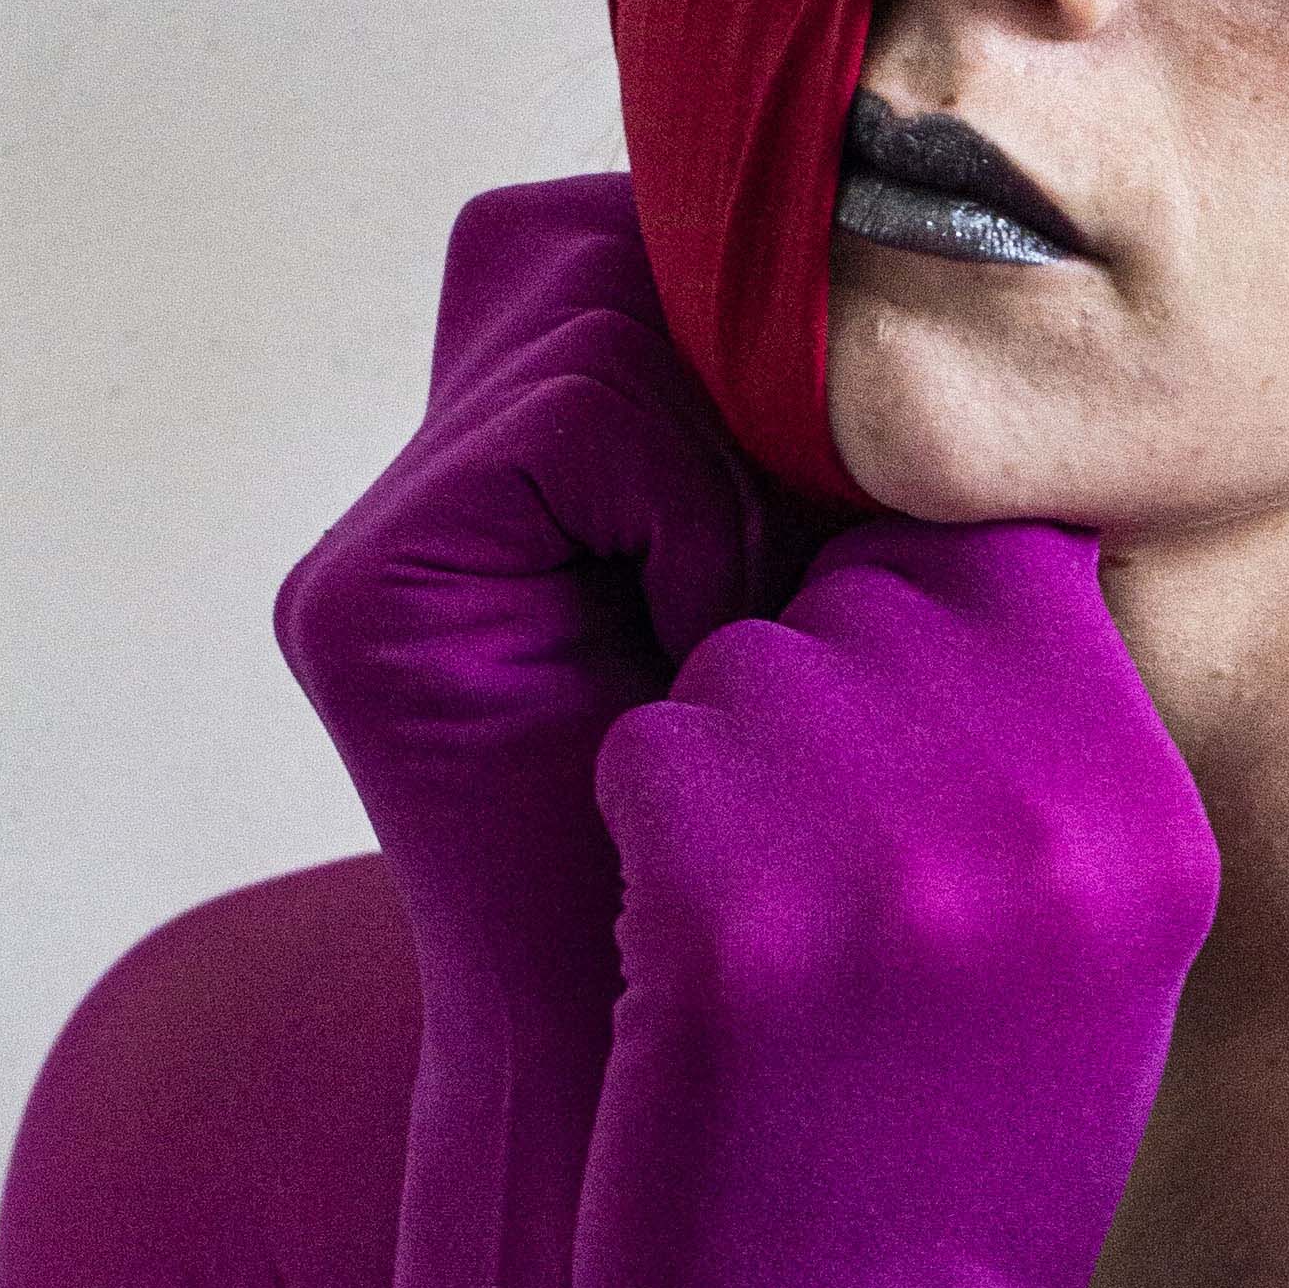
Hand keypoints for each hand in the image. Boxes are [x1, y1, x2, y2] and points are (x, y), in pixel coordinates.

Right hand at [276, 177, 805, 1015]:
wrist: (723, 1057)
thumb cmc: (836, 828)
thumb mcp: (870, 585)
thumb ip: (848, 422)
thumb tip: (929, 230)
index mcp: (556, 471)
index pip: (660, 246)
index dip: (790, 323)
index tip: (866, 481)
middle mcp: (440, 486)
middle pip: (614, 242)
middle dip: (762, 366)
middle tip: (822, 536)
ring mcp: (383, 541)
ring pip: (603, 313)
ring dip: (736, 454)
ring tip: (764, 615)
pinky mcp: (359, 594)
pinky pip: (572, 416)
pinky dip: (684, 511)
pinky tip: (708, 643)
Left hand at [576, 521, 1222, 1287]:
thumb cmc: (942, 1170)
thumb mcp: (1082, 947)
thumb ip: (1040, 748)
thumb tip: (930, 543)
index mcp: (1151, 820)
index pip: (1006, 559)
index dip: (905, 633)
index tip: (877, 765)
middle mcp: (1051, 825)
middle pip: (863, 597)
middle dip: (809, 698)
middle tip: (808, 882)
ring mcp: (898, 872)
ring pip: (741, 665)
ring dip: (713, 775)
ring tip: (758, 942)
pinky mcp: (739, 935)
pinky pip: (646, 753)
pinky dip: (634, 846)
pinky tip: (680, 976)